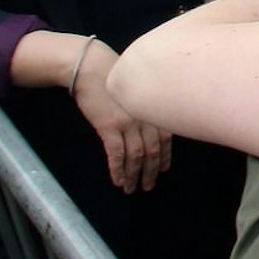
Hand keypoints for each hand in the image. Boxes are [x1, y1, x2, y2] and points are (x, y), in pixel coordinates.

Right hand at [71, 44, 172, 192]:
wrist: (93, 69)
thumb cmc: (114, 78)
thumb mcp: (138, 92)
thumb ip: (146, 109)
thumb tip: (152, 132)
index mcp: (154, 107)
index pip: (166, 138)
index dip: (165, 157)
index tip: (163, 170)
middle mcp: (146, 116)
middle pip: (153, 151)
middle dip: (151, 172)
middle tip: (148, 186)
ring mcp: (129, 122)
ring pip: (136, 156)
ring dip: (135, 175)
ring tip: (132, 189)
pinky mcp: (110, 126)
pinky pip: (116, 154)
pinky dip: (118, 170)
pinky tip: (118, 181)